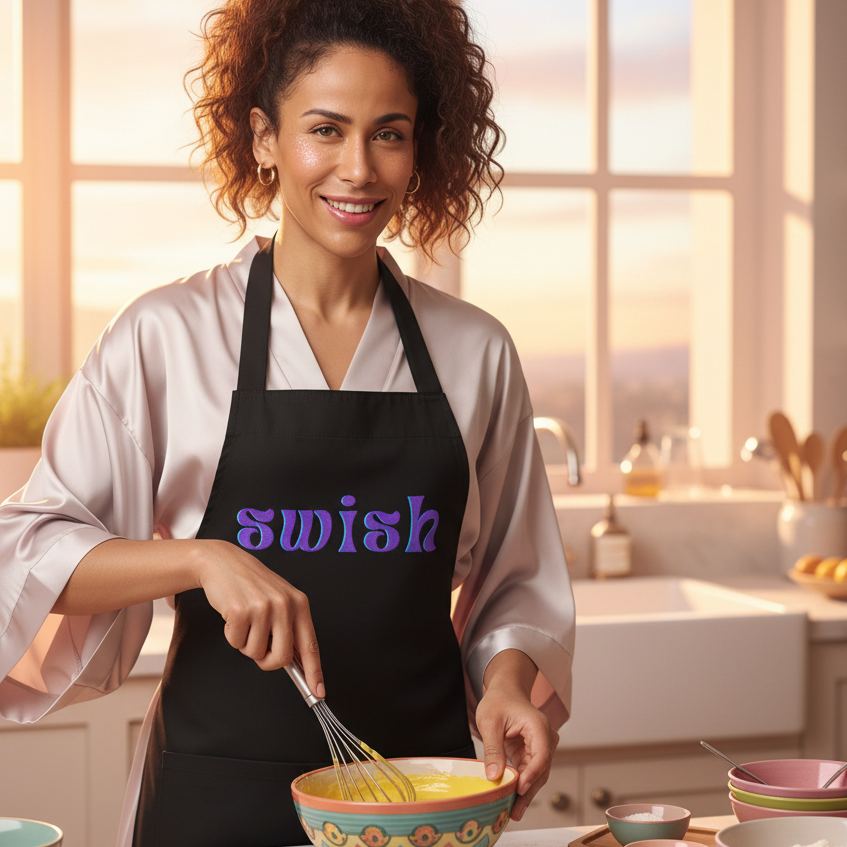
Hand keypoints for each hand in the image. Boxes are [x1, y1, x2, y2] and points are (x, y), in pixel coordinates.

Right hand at [193, 539, 323, 693]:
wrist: (224, 562)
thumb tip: (296, 663)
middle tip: (259, 648)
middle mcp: (285, 605)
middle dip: (267, 661)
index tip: (318, 692)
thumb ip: (289, 627)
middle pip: (281, 658)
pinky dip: (232, 635)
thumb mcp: (279, 600)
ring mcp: (263, 607)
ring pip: (255, 653)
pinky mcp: (240, 611)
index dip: (314, 672)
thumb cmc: (252, 585)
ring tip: (245, 621)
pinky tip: (233, 616)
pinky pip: (236, 643)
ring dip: (246, 643)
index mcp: (300, 604)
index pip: (310, 645)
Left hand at [476, 650, 558, 821]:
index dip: (531, 775)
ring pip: (537, 775)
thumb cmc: (498, 701)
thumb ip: (493, 749)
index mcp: (538, 726)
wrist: (505, 691)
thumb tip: (494, 776)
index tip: (519, 789)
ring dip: (526, 793)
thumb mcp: (490, 722)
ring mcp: (542, 746)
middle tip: (515, 811)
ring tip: (514, 812)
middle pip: (541, 770)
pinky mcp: (533, 754)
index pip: (541, 755)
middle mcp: (545, 738)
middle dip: (529, 791)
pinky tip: (513, 800)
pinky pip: (530, 773)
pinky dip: (522, 786)